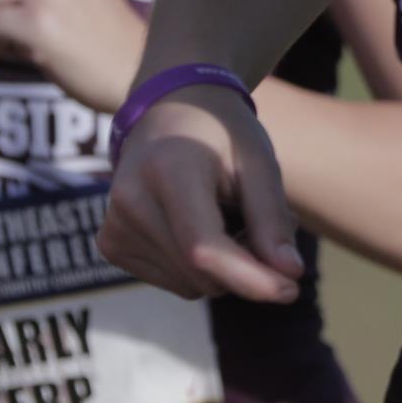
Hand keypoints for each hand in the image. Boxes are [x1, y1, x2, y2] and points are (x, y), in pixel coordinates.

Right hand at [98, 93, 305, 305]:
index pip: (204, 247)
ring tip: (227, 216)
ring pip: (191, 285)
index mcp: (167, 170)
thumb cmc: (222, 135)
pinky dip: (198, 267)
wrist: (169, 112)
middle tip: (259, 222)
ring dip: (223, 266)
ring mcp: (114, 226)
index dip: (249, 277)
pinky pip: (174, 282)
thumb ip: (271, 219)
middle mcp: (130, 200)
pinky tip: (199, 226)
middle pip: (201, 274)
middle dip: (244, 265)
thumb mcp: (258, 162)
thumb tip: (290, 276)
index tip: (291, 290)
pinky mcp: (110, 245)